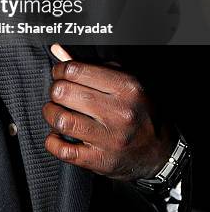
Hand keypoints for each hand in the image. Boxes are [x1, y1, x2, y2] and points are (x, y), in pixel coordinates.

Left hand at [42, 44, 175, 180]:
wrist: (161, 151)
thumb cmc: (139, 110)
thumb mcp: (124, 80)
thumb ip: (91, 65)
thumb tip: (58, 50)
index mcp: (126, 87)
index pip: (75, 71)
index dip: (60, 69)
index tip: (59, 73)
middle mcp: (119, 112)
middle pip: (64, 93)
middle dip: (55, 90)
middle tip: (58, 92)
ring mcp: (110, 138)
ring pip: (62, 120)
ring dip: (50, 113)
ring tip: (55, 111)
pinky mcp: (101, 161)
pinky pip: (64, 151)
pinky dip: (52, 141)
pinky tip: (57, 135)